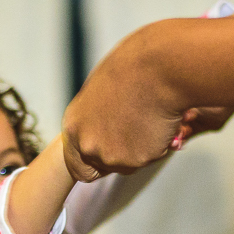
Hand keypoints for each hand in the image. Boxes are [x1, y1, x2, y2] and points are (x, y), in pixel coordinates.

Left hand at [63, 8, 233, 178]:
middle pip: (106, 167)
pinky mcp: (137, 159)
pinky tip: (160, 120)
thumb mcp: (100, 93)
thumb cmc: (133, 69)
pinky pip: (152, 157)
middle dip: (122, 154)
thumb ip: (96, 119)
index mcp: (73, 126)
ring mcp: (111, 155)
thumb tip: (105, 131)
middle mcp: (88, 145)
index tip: (110, 152)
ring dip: (142, 148)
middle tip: (137, 129)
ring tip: (149, 116)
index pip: (77, 166)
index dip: (96, 162)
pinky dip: (159, 144)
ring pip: (131, 164)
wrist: (159, 66)